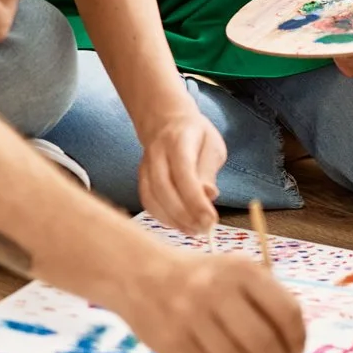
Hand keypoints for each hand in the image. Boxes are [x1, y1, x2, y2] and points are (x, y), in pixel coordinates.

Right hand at [115, 249, 305, 352]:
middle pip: (265, 344)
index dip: (298, 342)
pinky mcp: (172, 342)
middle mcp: (214, 290)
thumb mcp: (238, 276)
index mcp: (240, 270)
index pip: (287, 313)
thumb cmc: (202, 279)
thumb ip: (270, 311)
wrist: (140, 274)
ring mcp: (190, 317)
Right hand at [136, 109, 223, 233]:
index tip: (211, 219)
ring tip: (195, 231)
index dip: (195, 199)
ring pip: (152, 198)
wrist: (166, 122)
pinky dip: (163, 218)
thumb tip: (209, 195)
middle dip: (184, 214)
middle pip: (163, 189)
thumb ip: (208, 171)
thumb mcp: (211, 146)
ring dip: (173, 220)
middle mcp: (156, 154)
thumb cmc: (195, 136)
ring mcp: (145, 167)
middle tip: (204, 229)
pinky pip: (148, 202)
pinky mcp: (141, 179)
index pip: (183, 173)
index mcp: (177, 141)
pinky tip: (181, 225)